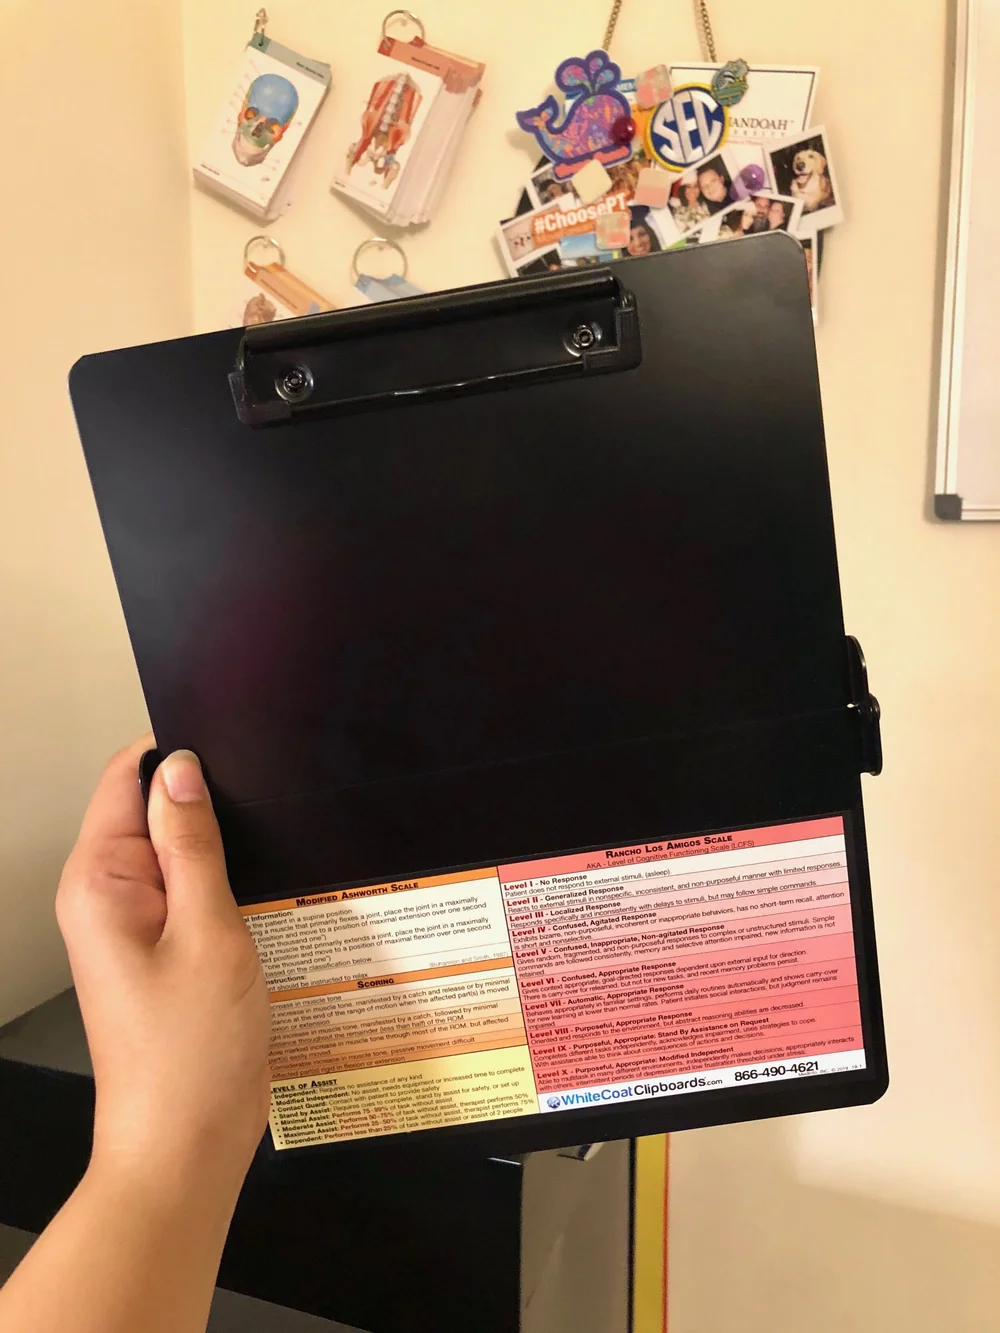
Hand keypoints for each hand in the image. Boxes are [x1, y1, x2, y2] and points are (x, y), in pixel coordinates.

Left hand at [56, 738, 270, 1195]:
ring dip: (223, 848)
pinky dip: (227, 885)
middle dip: (208, 802)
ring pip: (180, 852)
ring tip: (274, 852)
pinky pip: (192, 892)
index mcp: (99, 881)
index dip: (177, 756)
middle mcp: (106, 896)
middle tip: (269, 809)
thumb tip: (180, 765)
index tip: (236, 749)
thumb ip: (193, 843)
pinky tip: (267, 893)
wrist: (187, 1144)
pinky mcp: (164, 950)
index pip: (125, 778)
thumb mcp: (207, 931)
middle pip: (151, 810)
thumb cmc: (192, 1050)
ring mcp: (134, 925)